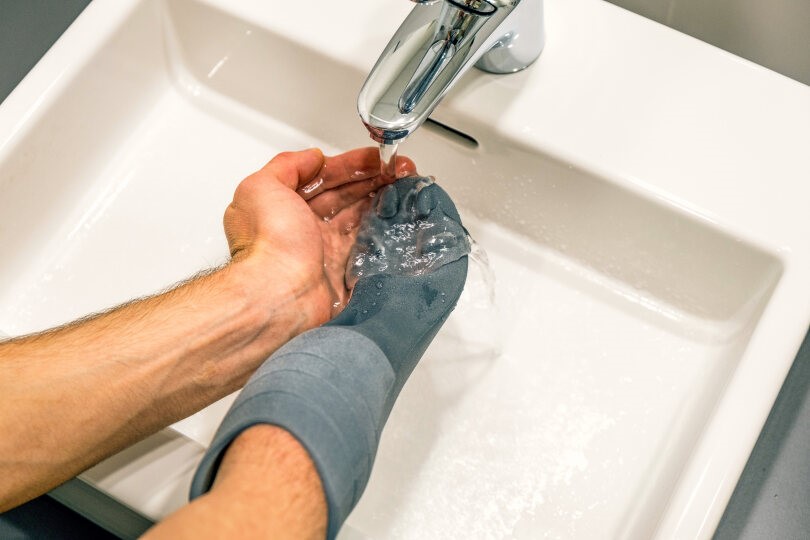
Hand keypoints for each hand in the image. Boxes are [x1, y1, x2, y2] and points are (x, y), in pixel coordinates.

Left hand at [224, 147, 416, 327]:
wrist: (281, 294)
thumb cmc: (269, 242)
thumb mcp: (261, 187)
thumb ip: (286, 165)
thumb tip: (312, 157)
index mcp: (287, 207)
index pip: (324, 178)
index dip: (351, 165)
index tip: (376, 157)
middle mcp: (307, 229)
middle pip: (346, 196)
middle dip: (373, 179)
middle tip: (399, 169)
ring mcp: (327, 251)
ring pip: (361, 218)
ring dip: (383, 200)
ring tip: (406, 186)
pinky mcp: (346, 274)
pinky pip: (370, 247)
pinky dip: (385, 230)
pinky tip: (401, 216)